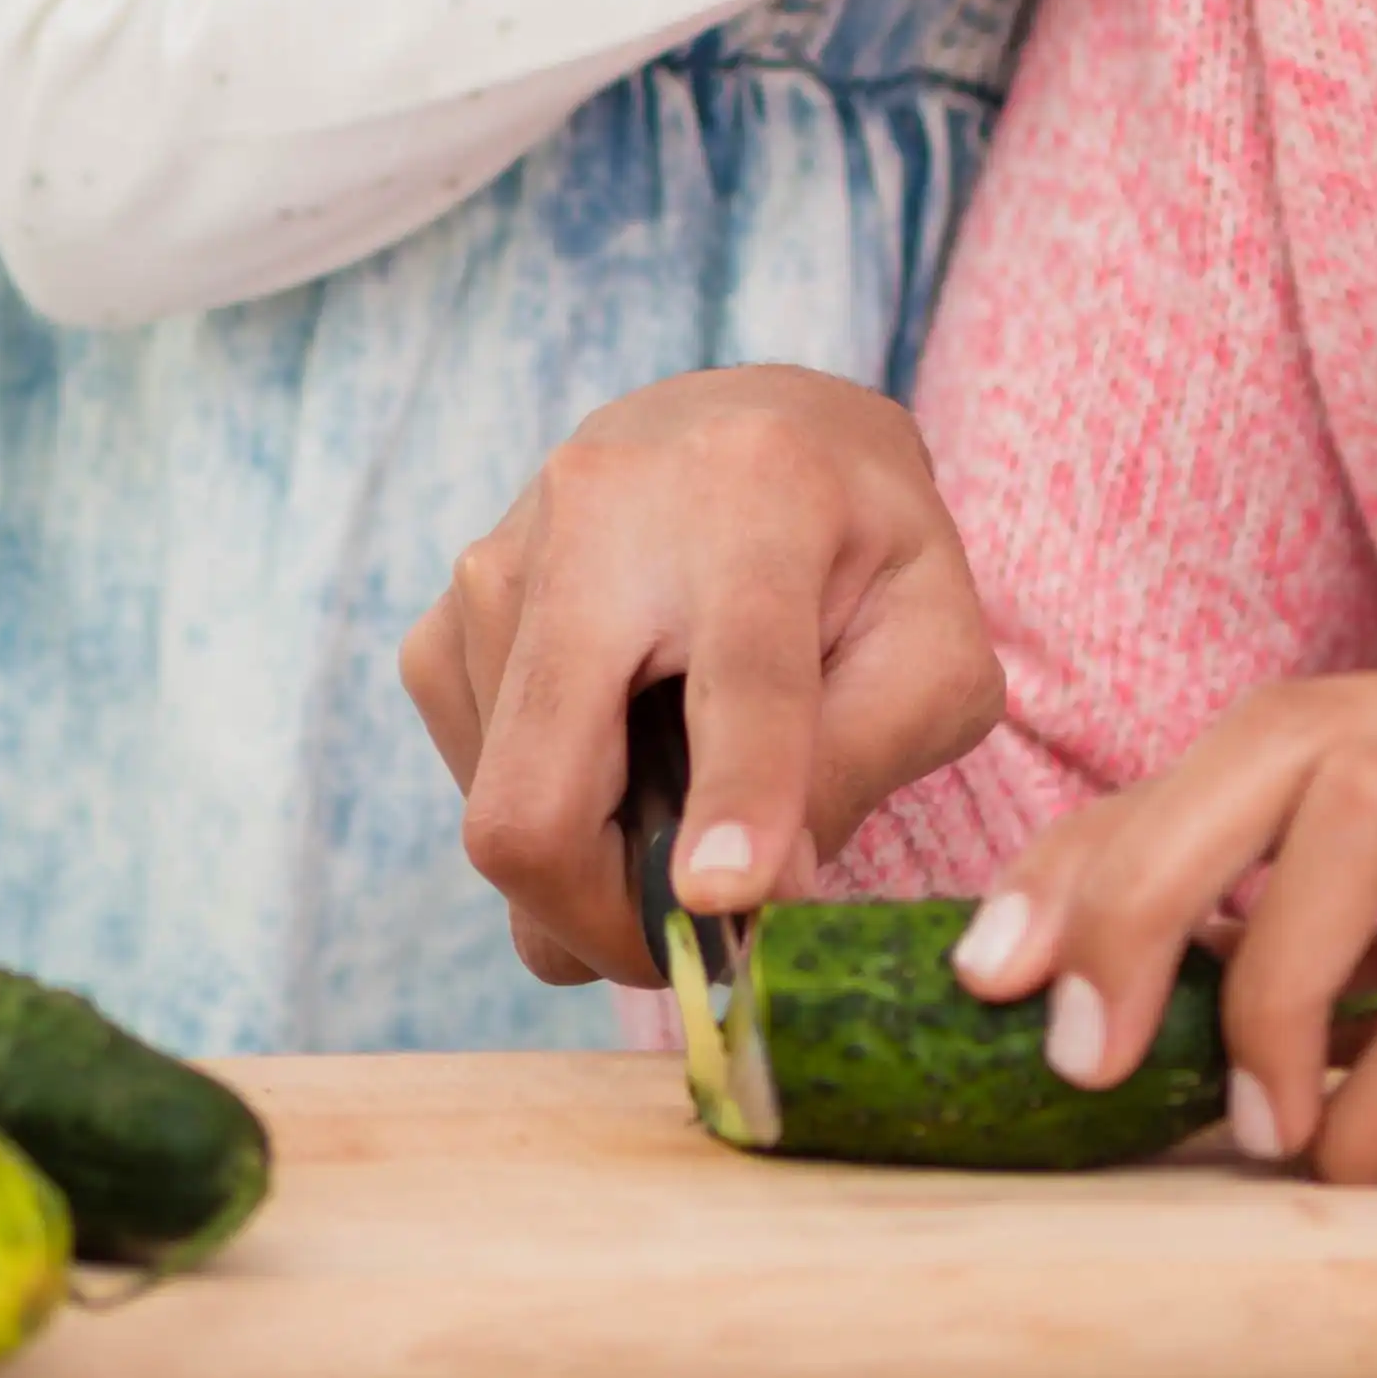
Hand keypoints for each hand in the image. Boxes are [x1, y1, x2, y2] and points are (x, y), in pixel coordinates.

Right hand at [398, 367, 999, 983]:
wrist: (758, 425)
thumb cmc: (863, 549)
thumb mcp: (933, 641)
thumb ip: (869, 758)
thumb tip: (755, 896)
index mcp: (762, 496)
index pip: (740, 676)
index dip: (736, 799)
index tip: (723, 902)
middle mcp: (601, 512)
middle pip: (544, 792)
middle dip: (607, 922)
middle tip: (692, 952)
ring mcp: (498, 562)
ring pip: (506, 816)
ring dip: (598, 868)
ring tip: (686, 797)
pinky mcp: (444, 616)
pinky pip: (477, 788)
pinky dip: (555, 818)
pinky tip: (624, 755)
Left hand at [942, 628, 1376, 1208]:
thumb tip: (1179, 1013)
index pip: (1262, 732)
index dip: (1112, 841)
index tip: (1001, 954)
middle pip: (1284, 733)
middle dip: (1133, 875)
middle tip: (1049, 1022)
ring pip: (1366, 804)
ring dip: (1256, 965)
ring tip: (1234, 1108)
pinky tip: (1359, 1164)